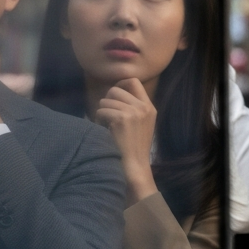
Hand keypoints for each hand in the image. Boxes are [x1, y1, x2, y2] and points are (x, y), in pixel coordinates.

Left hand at [93, 78, 158, 205]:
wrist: (134, 166)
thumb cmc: (133, 148)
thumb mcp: (141, 125)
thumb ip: (133, 108)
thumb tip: (113, 92)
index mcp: (150, 107)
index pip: (134, 82)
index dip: (120, 83)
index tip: (113, 94)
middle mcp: (144, 107)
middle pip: (116, 89)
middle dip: (107, 102)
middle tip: (107, 116)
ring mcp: (134, 112)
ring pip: (106, 101)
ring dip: (102, 113)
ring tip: (107, 127)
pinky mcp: (122, 118)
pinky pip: (101, 111)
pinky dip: (99, 121)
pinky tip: (106, 132)